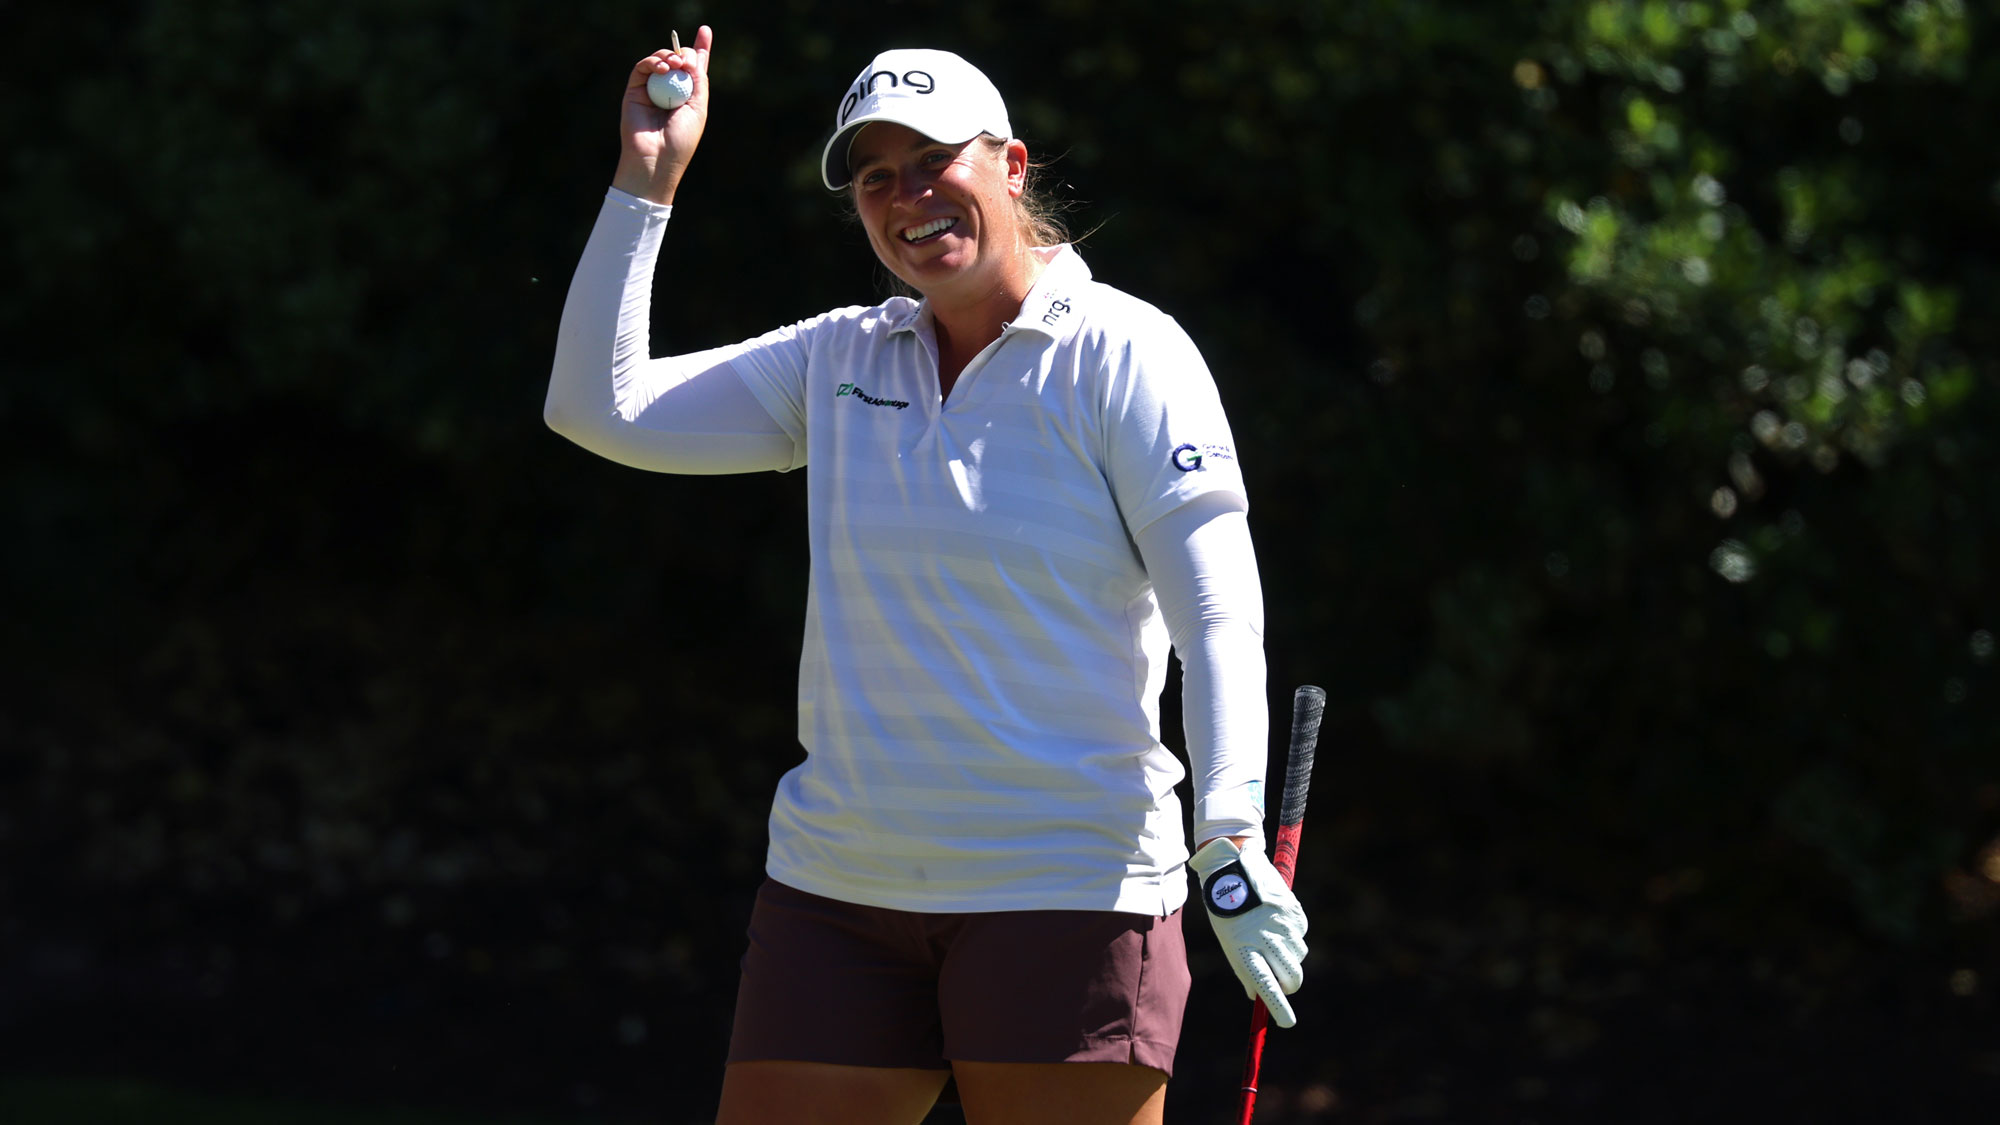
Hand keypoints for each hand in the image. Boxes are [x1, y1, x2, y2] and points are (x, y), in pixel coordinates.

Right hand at [613, 25, 713, 204]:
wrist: (657, 159)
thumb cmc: (681, 139)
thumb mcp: (698, 107)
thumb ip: (698, 80)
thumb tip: (693, 55)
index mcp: (688, 96)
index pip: (694, 68)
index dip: (700, 49)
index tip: (705, 30)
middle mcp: (669, 91)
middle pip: (677, 60)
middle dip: (683, 55)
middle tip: (686, 63)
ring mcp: (651, 90)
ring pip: (660, 61)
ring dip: (668, 57)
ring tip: (674, 66)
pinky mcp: (634, 91)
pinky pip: (642, 68)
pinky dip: (652, 62)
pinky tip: (663, 68)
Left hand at [1189, 836, 1307, 1027]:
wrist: (1232, 868)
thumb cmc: (1225, 910)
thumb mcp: (1228, 941)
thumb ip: (1243, 969)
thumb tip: (1256, 996)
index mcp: (1245, 948)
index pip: (1266, 985)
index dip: (1278, 1006)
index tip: (1287, 1022)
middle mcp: (1266, 938)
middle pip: (1291, 977)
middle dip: (1290, 986)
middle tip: (1284, 984)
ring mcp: (1282, 925)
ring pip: (1298, 956)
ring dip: (1290, 958)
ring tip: (1272, 940)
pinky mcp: (1294, 911)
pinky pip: (1300, 934)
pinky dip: (1292, 934)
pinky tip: (1276, 920)